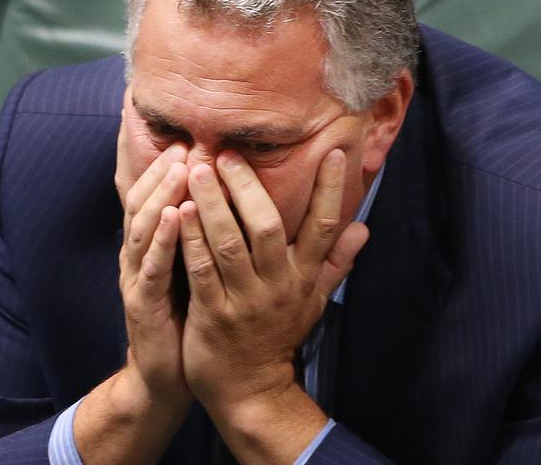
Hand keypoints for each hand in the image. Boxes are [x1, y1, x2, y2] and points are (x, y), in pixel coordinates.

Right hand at [115, 96, 190, 408]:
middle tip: (184, 146)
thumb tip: (228, 204)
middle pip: (144, 205)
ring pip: (144, 230)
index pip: (156, 199)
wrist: (166, 373)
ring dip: (160, 197)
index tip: (190, 142)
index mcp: (153, 248)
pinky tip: (173, 216)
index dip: (167, 169)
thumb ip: (202, 237)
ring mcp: (137, 279)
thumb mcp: (194, 271)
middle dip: (161, 174)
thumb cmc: (185, 316)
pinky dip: (161, 240)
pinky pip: (151, 269)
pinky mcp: (141, 305)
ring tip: (179, 169)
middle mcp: (140, 257)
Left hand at [179, 148, 368, 409]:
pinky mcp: (211, 315)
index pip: (323, 227)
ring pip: (228, 244)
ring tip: (196, 169)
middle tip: (228, 153)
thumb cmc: (280, 335)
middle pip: (266, 228)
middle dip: (247, 188)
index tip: (333, 152)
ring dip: (212, 205)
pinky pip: (199, 271)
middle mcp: (277, 286)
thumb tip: (363, 228)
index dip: (331, 190)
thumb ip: (336, 262)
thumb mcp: (315, 301)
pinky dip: (189, 239)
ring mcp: (243, 301)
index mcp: (304, 278)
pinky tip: (177, 210)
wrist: (250, 390)